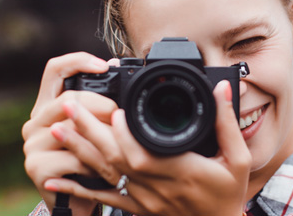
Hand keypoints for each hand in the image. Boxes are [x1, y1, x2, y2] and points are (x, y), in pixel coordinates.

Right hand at [22, 52, 118, 214]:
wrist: (73, 206)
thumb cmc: (86, 165)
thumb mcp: (90, 132)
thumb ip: (96, 106)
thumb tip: (115, 69)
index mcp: (46, 107)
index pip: (54, 70)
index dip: (78, 61)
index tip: (104, 66)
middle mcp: (34, 123)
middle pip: (68, 99)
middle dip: (100, 105)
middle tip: (120, 117)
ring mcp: (32, 146)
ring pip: (72, 129)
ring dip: (101, 138)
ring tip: (118, 145)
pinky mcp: (37, 168)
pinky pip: (73, 157)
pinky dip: (95, 164)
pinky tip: (106, 170)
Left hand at [44, 80, 250, 215]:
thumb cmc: (229, 195)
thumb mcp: (238, 160)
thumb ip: (226, 124)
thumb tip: (219, 89)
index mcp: (180, 173)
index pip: (143, 155)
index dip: (124, 135)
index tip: (111, 109)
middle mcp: (155, 188)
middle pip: (115, 159)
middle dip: (88, 131)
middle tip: (68, 106)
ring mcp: (142, 199)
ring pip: (104, 174)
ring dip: (78, 150)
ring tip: (56, 129)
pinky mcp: (136, 207)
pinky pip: (102, 198)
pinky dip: (76, 189)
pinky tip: (53, 180)